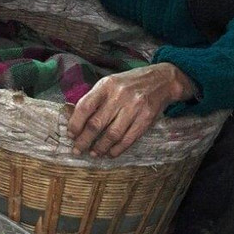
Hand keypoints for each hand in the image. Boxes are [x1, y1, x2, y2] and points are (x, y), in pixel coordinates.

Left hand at [66, 63, 195, 158]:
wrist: (162, 80)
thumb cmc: (130, 84)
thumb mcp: (110, 83)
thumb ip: (94, 98)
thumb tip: (73, 118)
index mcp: (107, 85)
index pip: (85, 107)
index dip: (75, 124)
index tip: (71, 135)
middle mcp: (119, 95)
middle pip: (96, 124)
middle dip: (84, 141)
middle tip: (77, 150)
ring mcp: (134, 107)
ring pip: (112, 134)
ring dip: (100, 147)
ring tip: (94, 153)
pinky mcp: (146, 118)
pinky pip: (128, 138)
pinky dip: (117, 149)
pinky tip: (110, 153)